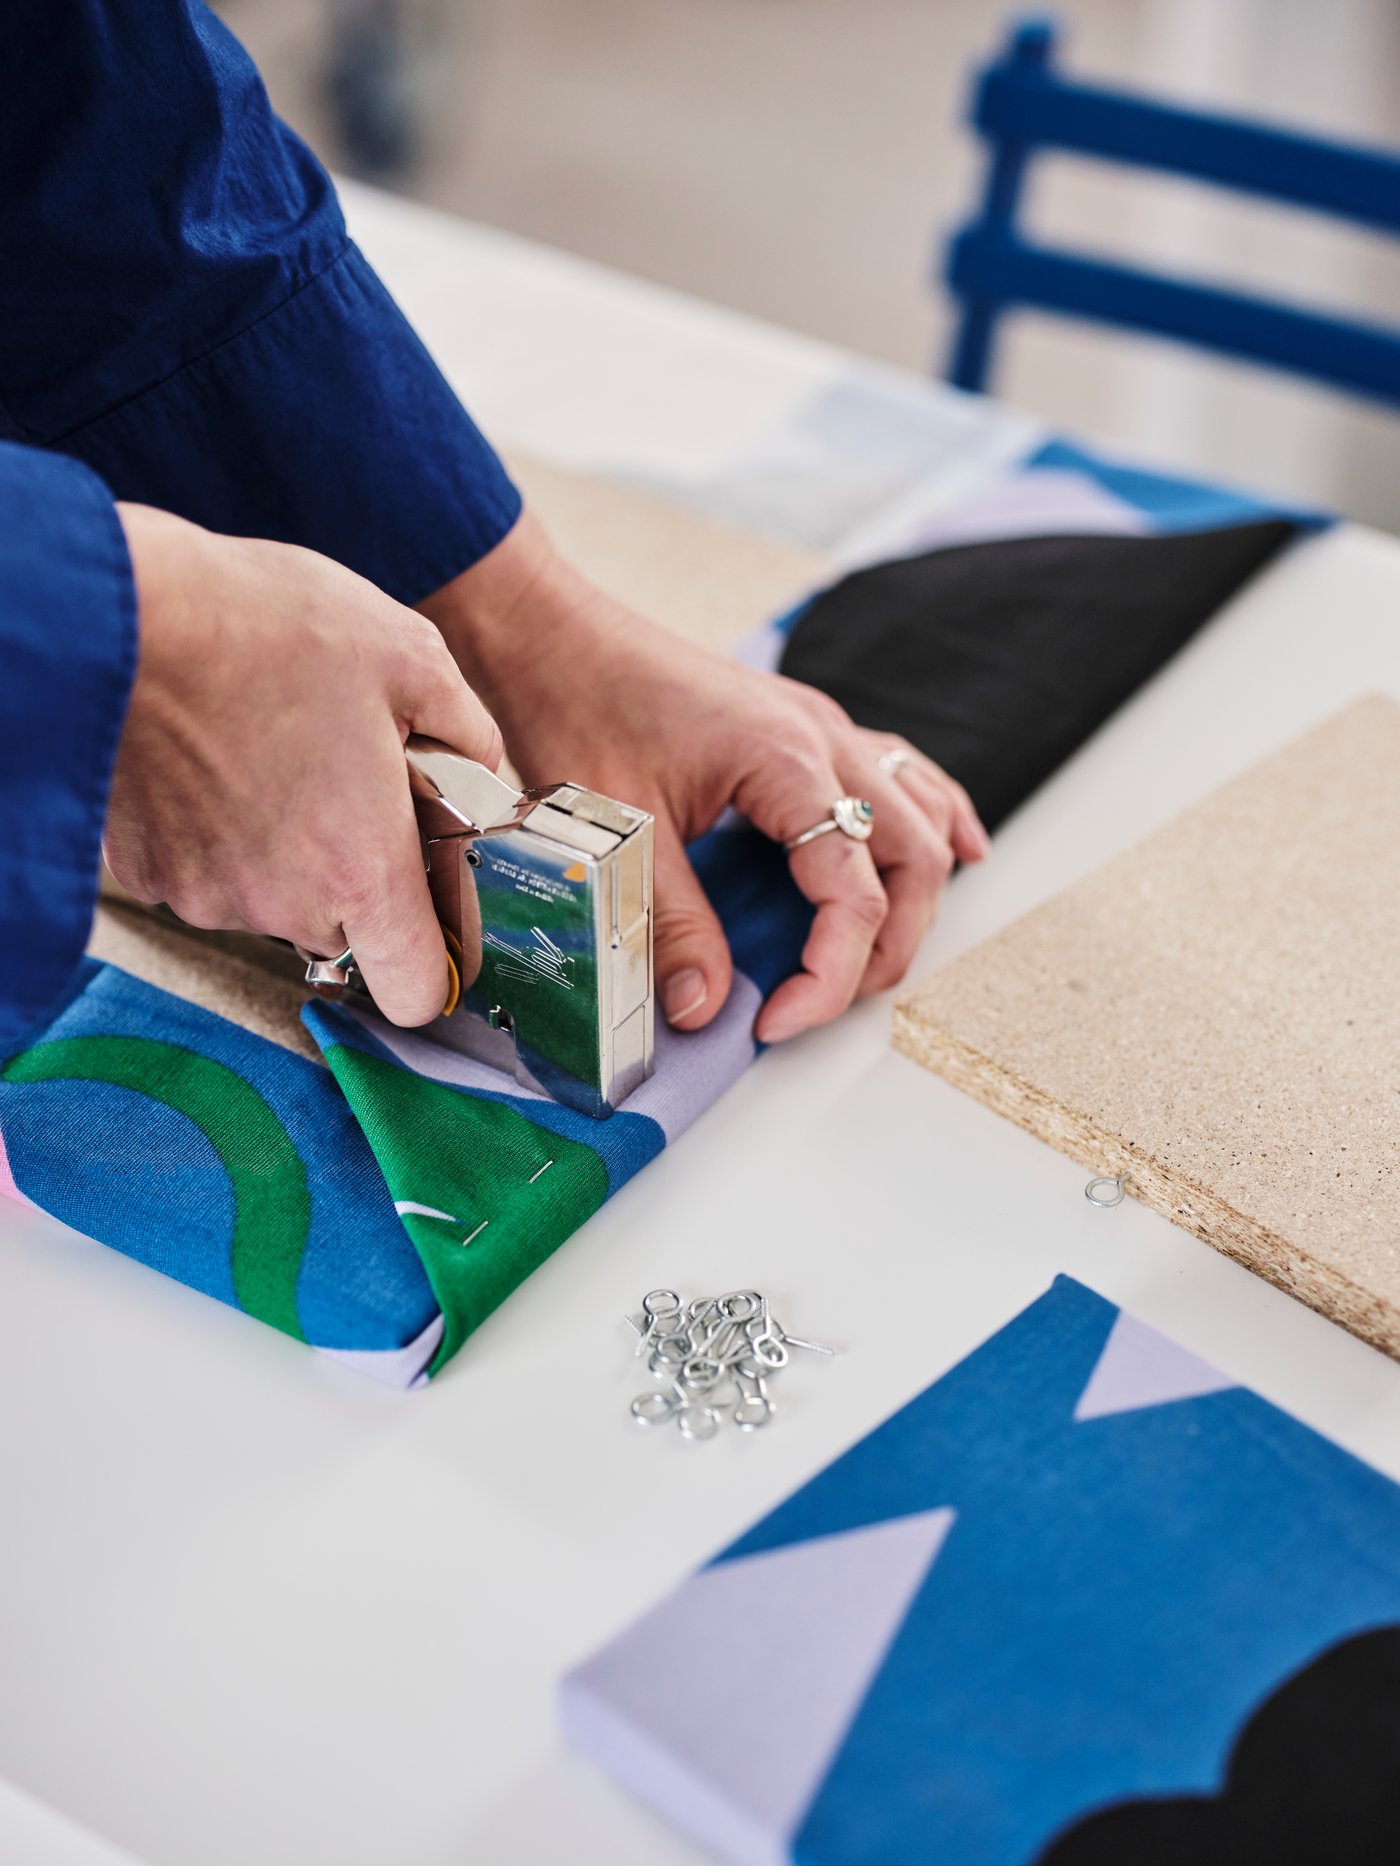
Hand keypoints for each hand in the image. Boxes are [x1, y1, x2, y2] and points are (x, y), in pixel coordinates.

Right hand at [108, 504, 501, 1024]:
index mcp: (362, 870)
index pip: (415, 993)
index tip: (429, 914)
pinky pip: (203, 871)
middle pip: (343, 932)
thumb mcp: (410, 658)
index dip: (433, 963)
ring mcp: (204, 894)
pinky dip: (216, 833)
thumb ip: (466, 735)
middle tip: (347, 785)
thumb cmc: (268, 627)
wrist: (120, 610)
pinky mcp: (143, 872)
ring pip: (270, 897)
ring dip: (283, 847)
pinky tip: (215, 759)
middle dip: (355, 874)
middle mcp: (282, 903)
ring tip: (272, 752)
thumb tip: (479, 772)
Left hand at [422, 513, 987, 1042]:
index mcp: (787, 762)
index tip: (780, 1021)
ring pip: (920, 819)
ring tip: (870, 959)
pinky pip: (903, 776)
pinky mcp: (806, 727)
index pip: (856, 894)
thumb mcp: (615, 833)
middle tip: (820, 1004)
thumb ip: (668, 926)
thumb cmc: (575, 705)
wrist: (549, 630)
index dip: (831, 973)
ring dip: (912, 896)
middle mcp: (825, 738)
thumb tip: (703, 1008)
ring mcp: (823, 726)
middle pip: (914, 860)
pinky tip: (958, 850)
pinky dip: (931, 824)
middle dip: (884, 948)